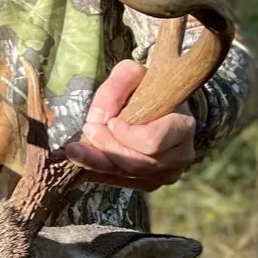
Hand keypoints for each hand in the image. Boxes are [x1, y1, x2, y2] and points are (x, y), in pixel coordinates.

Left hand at [61, 58, 194, 191]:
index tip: (109, 122)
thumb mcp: (131, 74)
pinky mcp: (151, 182)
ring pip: (127, 175)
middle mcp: (180, 154)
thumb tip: (99, 118)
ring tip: (76, 150)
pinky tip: (86, 160)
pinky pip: (122, 183)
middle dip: (107, 148)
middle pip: (137, 163)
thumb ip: (115, 88)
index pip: (152, 141)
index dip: (126, 135)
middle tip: (86, 132)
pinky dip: (101, 173)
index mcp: (182, 126)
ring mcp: (167, 172)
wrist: (156, 103)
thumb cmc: (145, 86)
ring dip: (98, 162)